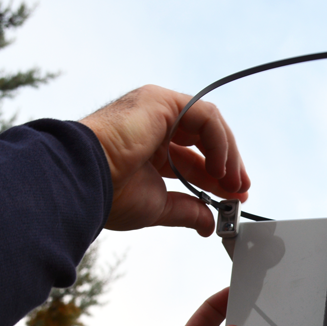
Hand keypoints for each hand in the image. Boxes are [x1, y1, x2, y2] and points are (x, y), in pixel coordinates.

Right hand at [79, 85, 251, 233]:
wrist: (85, 179)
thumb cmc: (109, 192)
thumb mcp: (157, 205)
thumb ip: (186, 210)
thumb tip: (208, 224)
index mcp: (149, 148)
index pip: (193, 159)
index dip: (216, 178)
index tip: (233, 197)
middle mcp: (154, 125)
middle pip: (205, 139)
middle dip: (227, 166)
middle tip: (240, 190)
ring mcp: (157, 109)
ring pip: (210, 125)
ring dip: (227, 155)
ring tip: (231, 182)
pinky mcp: (161, 101)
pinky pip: (205, 117)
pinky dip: (219, 142)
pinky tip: (219, 168)